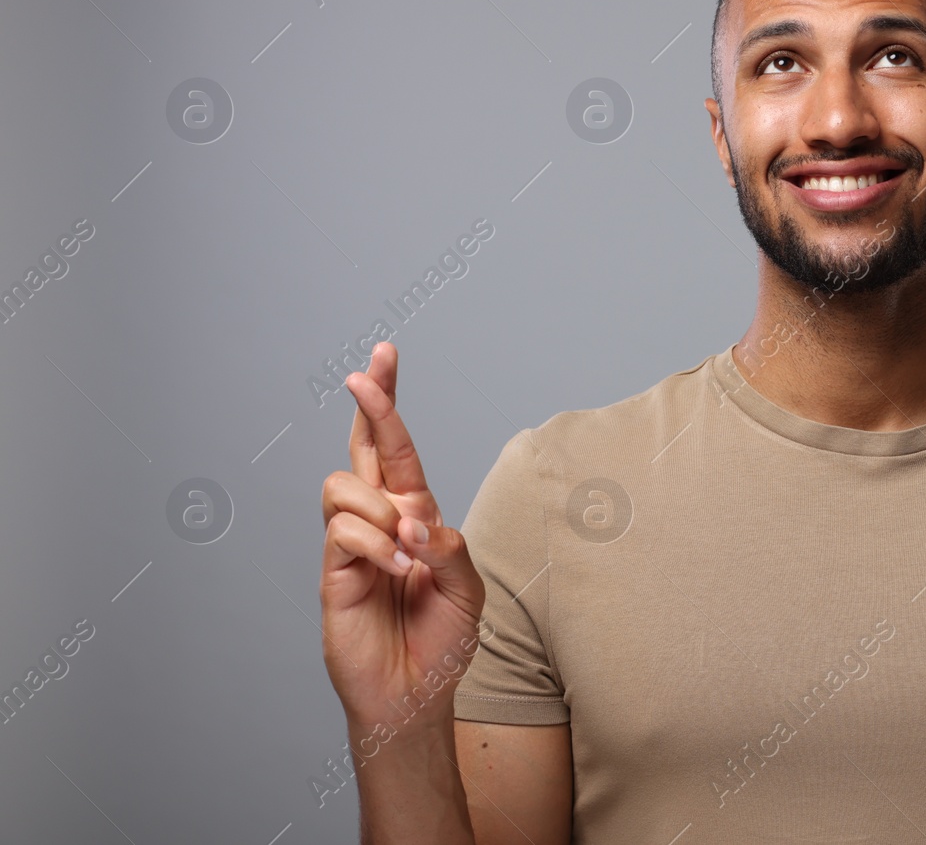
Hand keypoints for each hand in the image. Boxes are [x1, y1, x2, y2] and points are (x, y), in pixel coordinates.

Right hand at [319, 341, 485, 731]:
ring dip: (380, 509)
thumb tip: (415, 519)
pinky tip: (395, 571)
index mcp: (414, 512)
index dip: (387, 403)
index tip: (384, 356)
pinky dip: (374, 545)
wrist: (415, 694)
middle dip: (368, 403)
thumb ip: (448, 545)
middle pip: (362, 446)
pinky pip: (344, 533)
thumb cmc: (442, 640)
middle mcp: (380, 518)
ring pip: (346, 486)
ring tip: (405, 550)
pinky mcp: (333, 572)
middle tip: (364, 372)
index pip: (398, 448)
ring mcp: (352, 543)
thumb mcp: (466, 585)